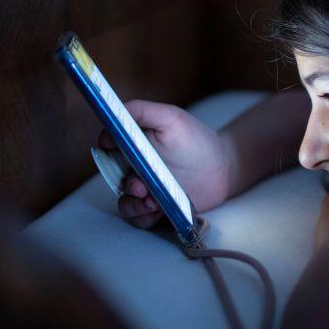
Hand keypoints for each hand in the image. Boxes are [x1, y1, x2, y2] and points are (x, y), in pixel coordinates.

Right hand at [98, 99, 232, 228]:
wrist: (222, 170)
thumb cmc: (196, 140)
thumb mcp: (170, 118)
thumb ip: (141, 110)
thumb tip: (113, 114)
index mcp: (134, 144)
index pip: (107, 144)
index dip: (106, 145)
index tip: (112, 147)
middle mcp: (134, 167)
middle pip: (112, 177)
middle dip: (122, 182)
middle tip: (140, 185)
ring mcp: (143, 190)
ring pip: (123, 200)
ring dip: (132, 203)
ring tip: (151, 202)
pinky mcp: (154, 209)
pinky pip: (138, 218)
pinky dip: (143, 216)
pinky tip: (156, 209)